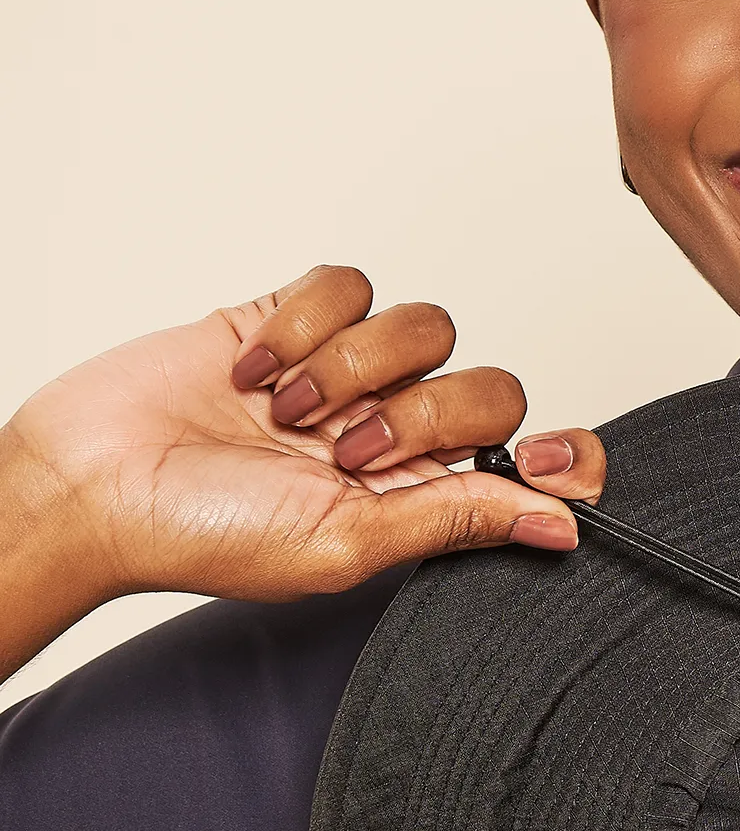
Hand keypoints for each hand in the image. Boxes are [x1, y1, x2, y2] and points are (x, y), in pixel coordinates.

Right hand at [0, 265, 604, 672]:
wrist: (88, 481)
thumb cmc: (200, 535)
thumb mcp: (341, 545)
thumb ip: (453, 522)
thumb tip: (561, 527)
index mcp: (424, 495)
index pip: (537, 463)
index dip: (562, 455)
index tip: (543, 455)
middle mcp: (401, 431)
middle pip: (493, 386)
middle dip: (426, 413)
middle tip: (349, 448)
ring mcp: (352, 372)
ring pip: (428, 326)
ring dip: (353, 366)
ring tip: (284, 411)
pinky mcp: (299, 317)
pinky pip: (353, 285)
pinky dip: (307, 321)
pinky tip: (254, 368)